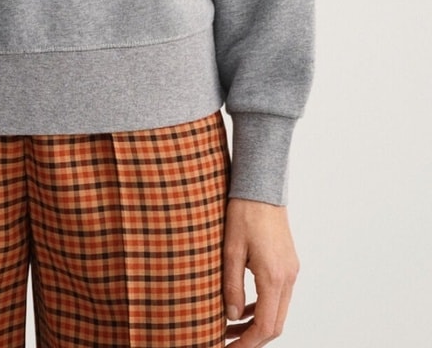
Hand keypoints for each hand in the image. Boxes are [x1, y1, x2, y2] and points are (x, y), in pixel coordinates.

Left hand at [223, 198, 298, 345]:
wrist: (261, 186)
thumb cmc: (244, 212)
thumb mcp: (230, 250)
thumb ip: (232, 286)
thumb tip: (231, 316)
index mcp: (274, 276)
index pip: (266, 326)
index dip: (247, 344)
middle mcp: (288, 277)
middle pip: (275, 324)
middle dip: (252, 339)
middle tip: (227, 342)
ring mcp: (291, 270)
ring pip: (278, 312)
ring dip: (257, 324)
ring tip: (230, 328)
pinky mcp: (288, 264)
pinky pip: (279, 296)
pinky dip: (263, 308)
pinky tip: (243, 307)